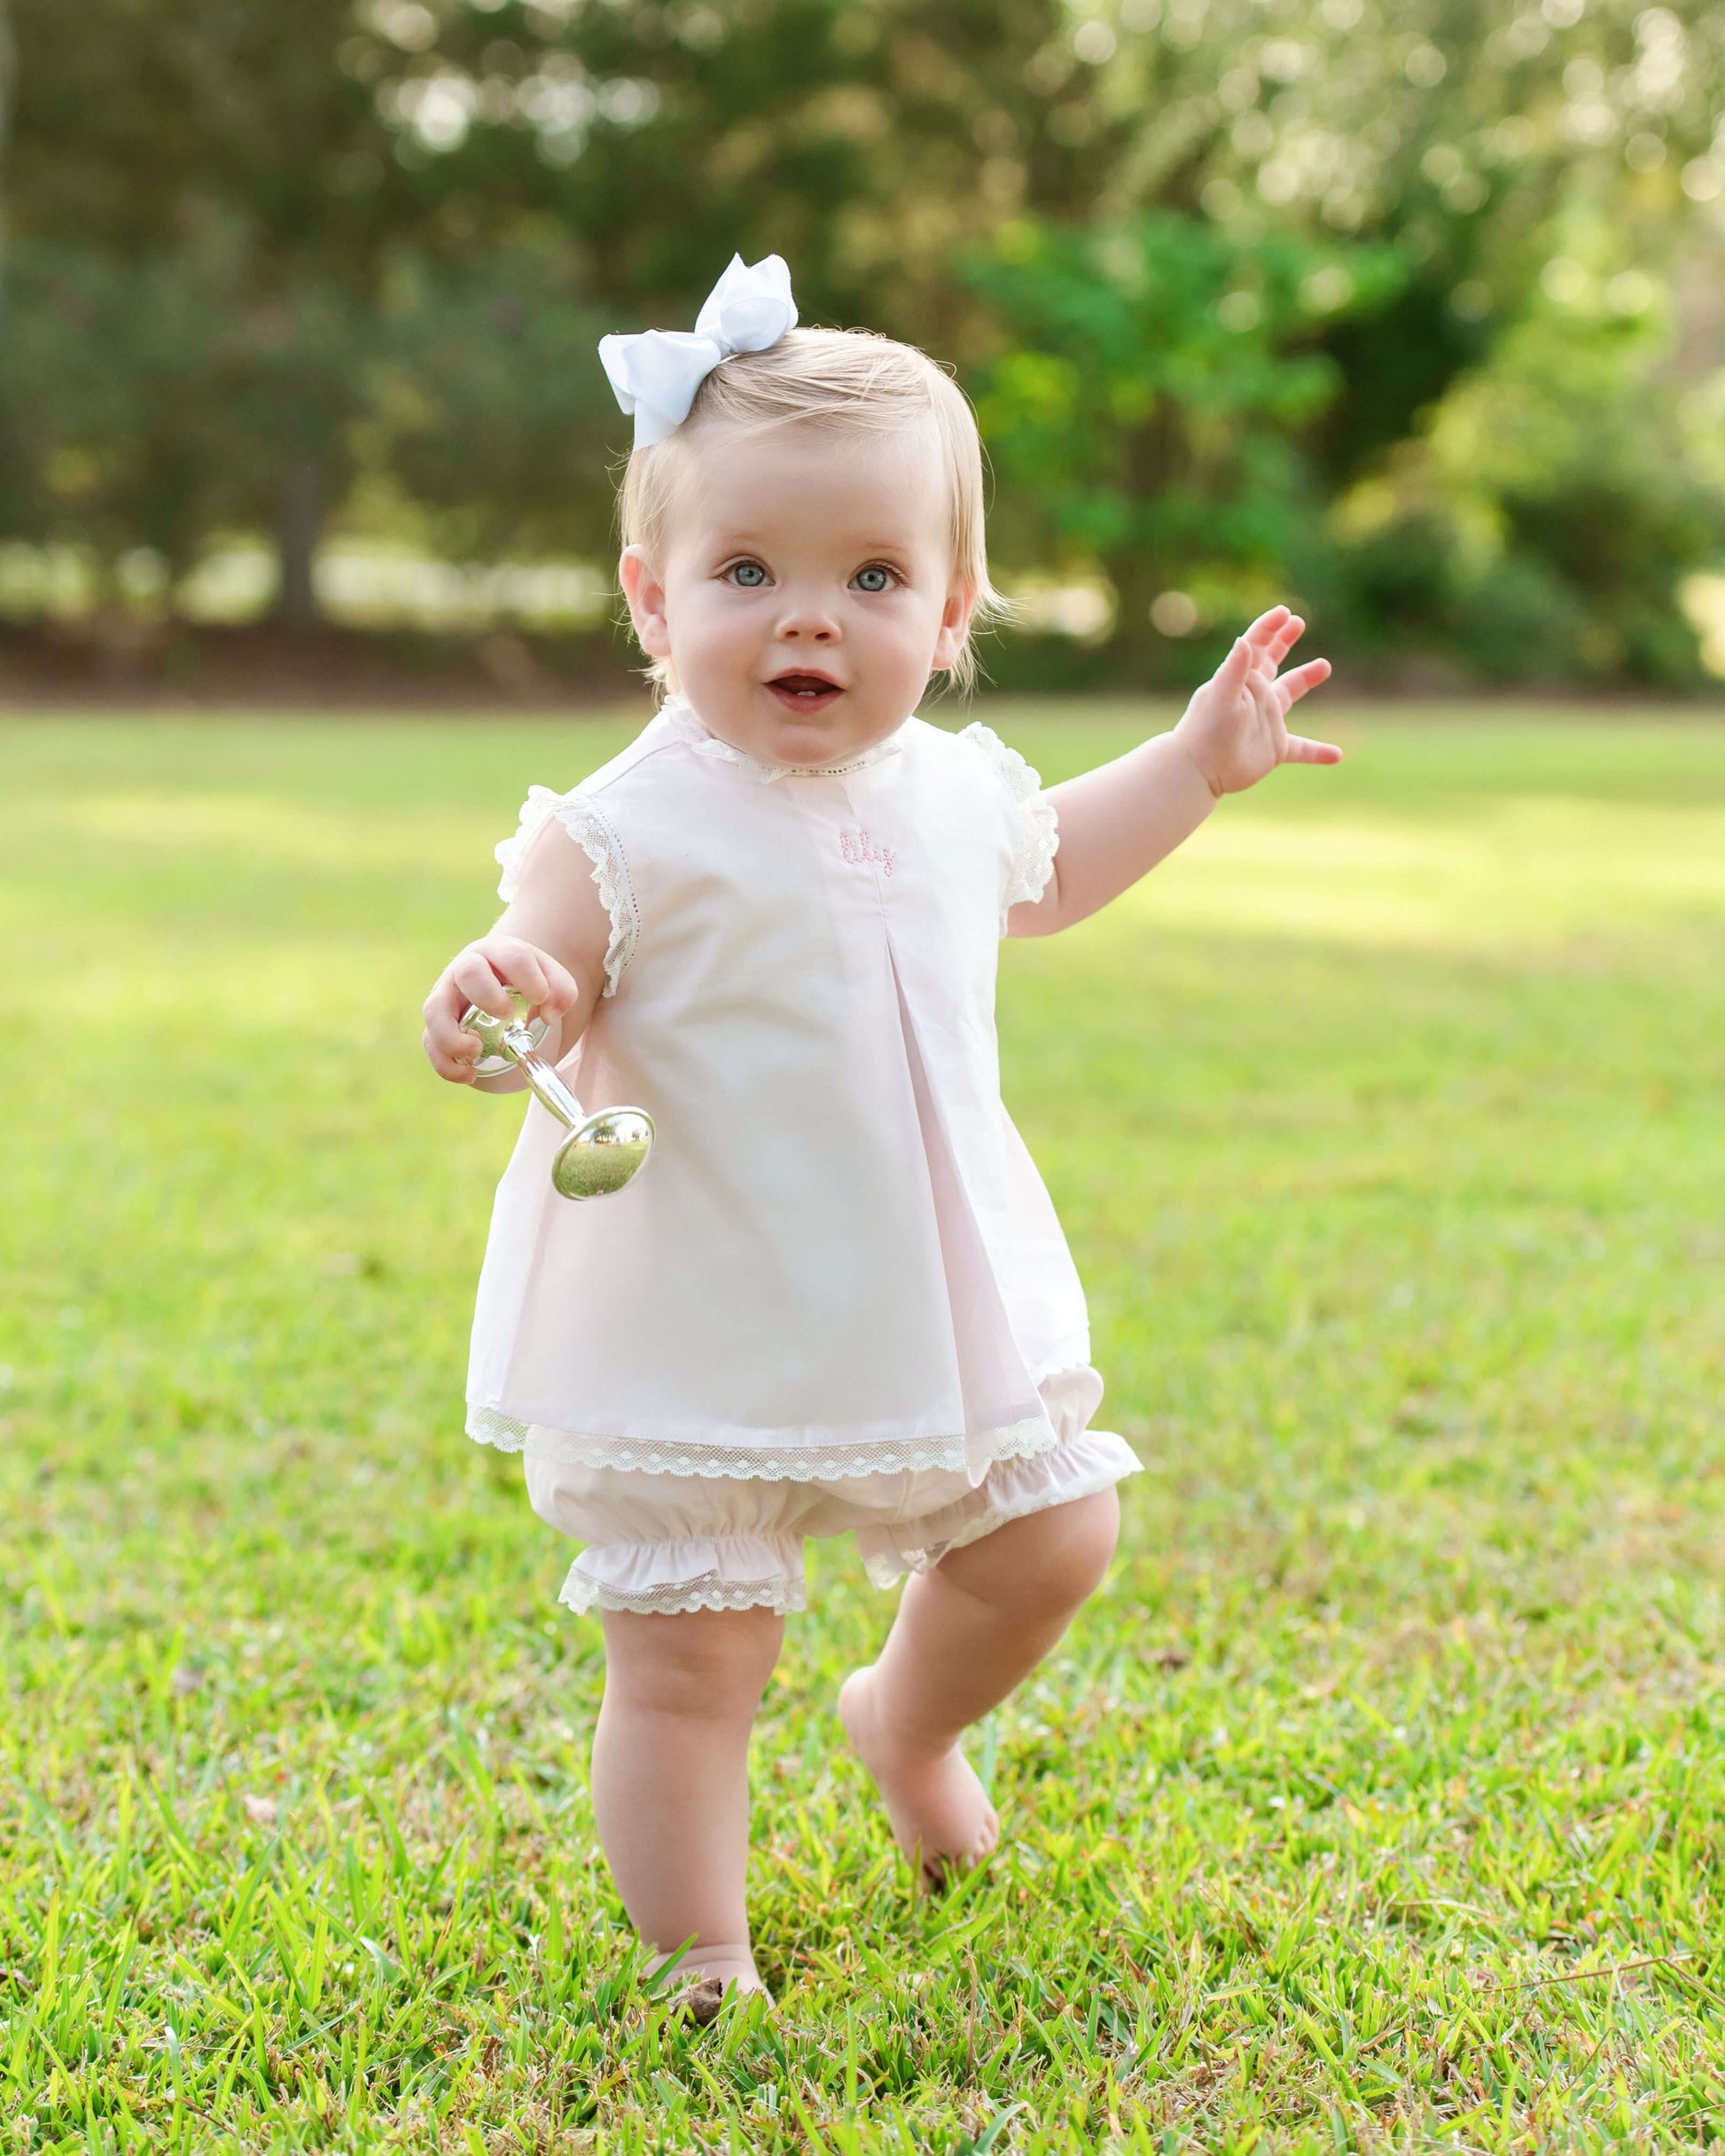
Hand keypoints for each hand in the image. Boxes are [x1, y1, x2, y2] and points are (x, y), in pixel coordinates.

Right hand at [422, 935, 578, 1083]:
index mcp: (498, 952)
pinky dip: (446, 1064)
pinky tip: (470, 1075)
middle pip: (467, 972)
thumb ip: (561, 990)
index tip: (540, 999)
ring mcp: (447, 996)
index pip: (511, 956)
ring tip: (477, 1052)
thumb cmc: (528, 983)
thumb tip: (549, 1015)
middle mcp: (467, 969)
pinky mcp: (437, 1026)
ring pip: (434, 1010)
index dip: (527, 978)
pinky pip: (430, 1044)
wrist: (502, 987)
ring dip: (453, 1035)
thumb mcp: (551, 979)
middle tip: (507, 1015)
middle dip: (487, 995)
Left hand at [1173, 605, 1338, 798]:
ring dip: (1306, 679)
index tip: (1285, 612)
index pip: (1257, 646)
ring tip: (1325, 665)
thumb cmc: (1207, 731)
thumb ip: (1234, 668)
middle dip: (1284, 640)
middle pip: (1272, 661)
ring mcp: (1266, 721)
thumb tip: (1244, 639)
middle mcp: (1255, 696)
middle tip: (1298, 622)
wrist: (1199, 770)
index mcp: (1242, 680)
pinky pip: (1302, 749)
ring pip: (1290, 694)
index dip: (1269, 627)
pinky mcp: (1273, 748)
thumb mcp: (1222, 696)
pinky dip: (1317, 752)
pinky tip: (1337, 755)